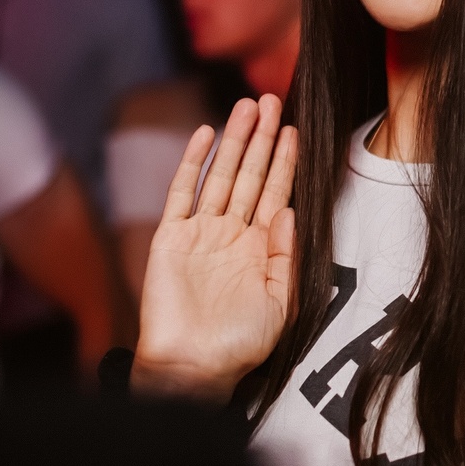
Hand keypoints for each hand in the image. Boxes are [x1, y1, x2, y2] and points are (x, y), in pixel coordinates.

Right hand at [134, 95, 296, 402]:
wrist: (193, 367)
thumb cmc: (239, 344)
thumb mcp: (281, 303)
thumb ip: (287, 255)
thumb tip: (292, 210)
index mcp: (260, 249)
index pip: (275, 194)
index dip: (284, 162)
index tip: (294, 130)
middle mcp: (231, 235)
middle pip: (248, 175)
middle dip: (260, 138)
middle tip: (270, 99)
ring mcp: (200, 233)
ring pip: (219, 175)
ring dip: (233, 140)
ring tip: (246, 104)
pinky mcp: (171, 238)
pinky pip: (182, 193)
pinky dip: (193, 163)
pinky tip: (205, 135)